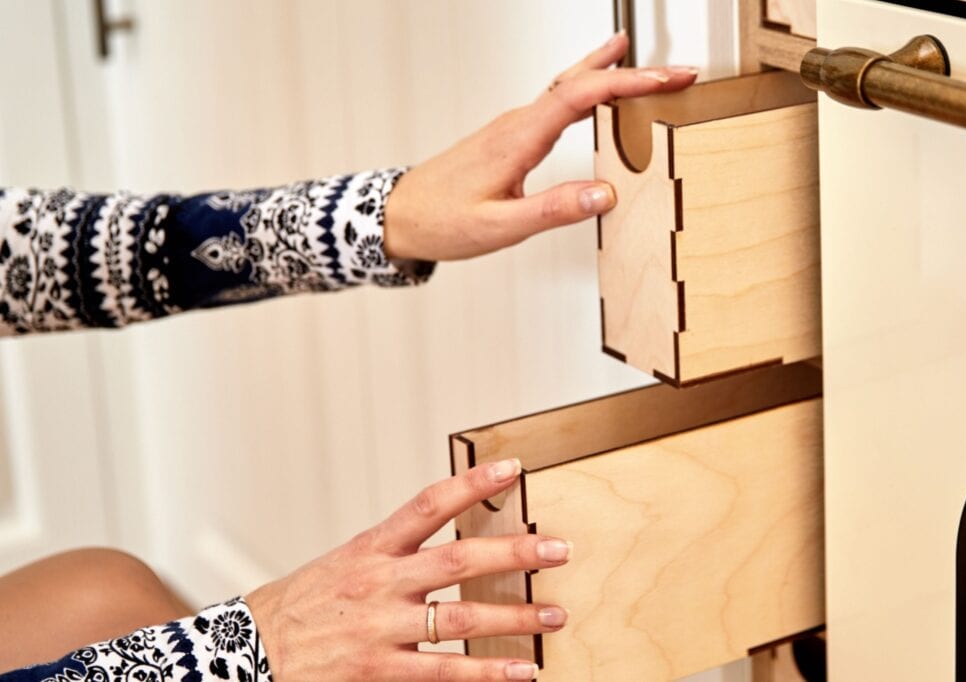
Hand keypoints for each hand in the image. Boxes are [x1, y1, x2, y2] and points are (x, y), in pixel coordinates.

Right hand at [246, 459, 566, 680]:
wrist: (241, 656)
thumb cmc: (294, 611)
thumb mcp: (338, 566)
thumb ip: (390, 555)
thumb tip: (448, 544)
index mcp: (369, 550)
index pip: (427, 505)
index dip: (472, 484)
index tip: (512, 470)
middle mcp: (378, 584)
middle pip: (459, 559)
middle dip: (515, 553)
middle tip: (558, 549)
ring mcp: (379, 629)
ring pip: (462, 618)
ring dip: (516, 617)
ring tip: (554, 616)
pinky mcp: (377, 672)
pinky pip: (445, 671)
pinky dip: (488, 673)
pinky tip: (521, 671)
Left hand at [383, 31, 698, 260]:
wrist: (399, 215)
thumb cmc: (442, 220)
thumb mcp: (501, 226)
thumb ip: (553, 210)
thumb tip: (605, 193)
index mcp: (519, 138)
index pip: (581, 96)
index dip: (626, 83)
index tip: (664, 79)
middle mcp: (518, 122)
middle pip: (581, 81)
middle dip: (633, 72)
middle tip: (678, 71)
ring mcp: (515, 125)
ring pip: (570, 85)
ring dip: (613, 75)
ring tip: (648, 65)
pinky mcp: (514, 134)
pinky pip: (559, 100)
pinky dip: (589, 88)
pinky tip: (597, 90)